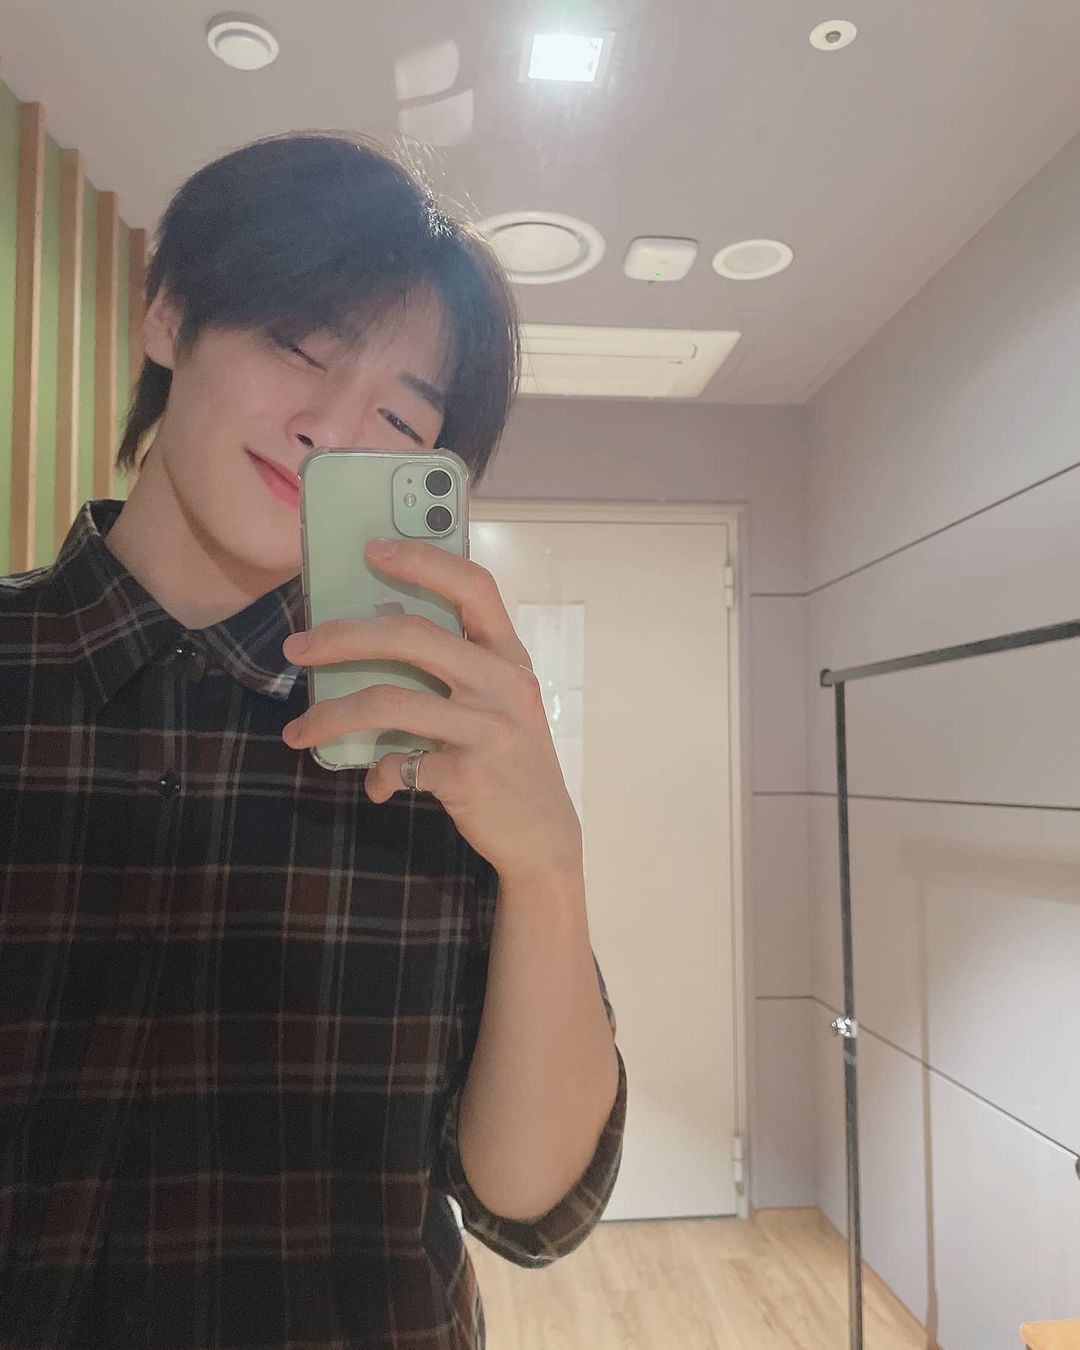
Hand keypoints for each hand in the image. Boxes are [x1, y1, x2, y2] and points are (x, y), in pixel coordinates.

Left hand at [280, 538, 582, 889]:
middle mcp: (503, 684)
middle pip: (412, 636)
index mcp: (509, 656)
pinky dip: (378, 774)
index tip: (371, 550)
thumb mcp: (498, 703)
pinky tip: (377, 783)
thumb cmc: (510, 758)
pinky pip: (400, 764)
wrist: (545, 836)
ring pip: (389, 702)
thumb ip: (456, 668)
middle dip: (342, 637)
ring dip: (332, 716)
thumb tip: (372, 631)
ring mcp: (488, 730)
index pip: (473, 586)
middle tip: (298, 648)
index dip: (423, 560)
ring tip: (299, 731)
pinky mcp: (469, 775)